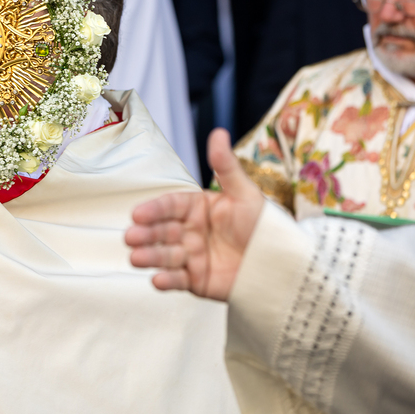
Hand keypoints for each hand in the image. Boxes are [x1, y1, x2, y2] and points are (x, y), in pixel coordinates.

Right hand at [124, 128, 262, 300]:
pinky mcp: (195, 280)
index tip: (138, 213)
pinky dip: (166, 281)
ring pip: (164, 255)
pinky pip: (177, 280)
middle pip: (161, 231)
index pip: (169, 206)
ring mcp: (190, 256)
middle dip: (144, 234)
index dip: (153, 210)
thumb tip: (218, 132)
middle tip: (131, 236)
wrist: (283, 264)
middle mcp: (189, 231)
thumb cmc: (264, 226)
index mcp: (196, 208)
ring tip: (136, 258)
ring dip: (149, 256)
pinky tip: (157, 279)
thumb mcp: (245, 193)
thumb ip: (226, 166)